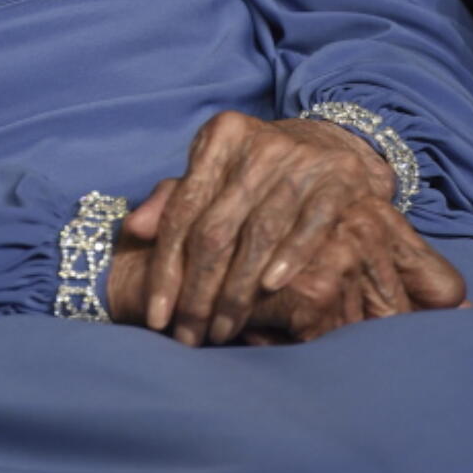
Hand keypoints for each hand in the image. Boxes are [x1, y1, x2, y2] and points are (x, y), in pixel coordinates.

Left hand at [121, 110, 460, 345]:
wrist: (327, 146)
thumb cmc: (255, 171)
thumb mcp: (213, 173)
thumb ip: (171, 201)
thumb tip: (134, 228)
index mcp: (220, 137)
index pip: (183, 211)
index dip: (166, 268)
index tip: (156, 316)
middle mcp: (258, 145)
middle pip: (217, 230)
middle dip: (198, 292)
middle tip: (188, 335)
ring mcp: (300, 161)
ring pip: (258, 236)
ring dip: (237, 292)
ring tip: (221, 331)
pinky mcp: (337, 179)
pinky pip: (309, 226)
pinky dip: (289, 258)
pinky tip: (269, 290)